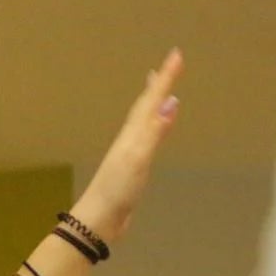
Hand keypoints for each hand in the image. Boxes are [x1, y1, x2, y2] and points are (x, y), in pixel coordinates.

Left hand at [72, 48, 184, 245]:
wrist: (98, 220)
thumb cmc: (118, 189)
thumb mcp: (139, 158)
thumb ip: (155, 131)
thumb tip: (172, 102)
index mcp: (131, 135)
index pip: (151, 101)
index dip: (165, 79)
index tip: (177, 54)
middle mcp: (129, 140)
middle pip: (144, 107)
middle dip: (157, 86)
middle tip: (166, 66)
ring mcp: (128, 154)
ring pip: (142, 122)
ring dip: (151, 104)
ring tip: (157, 92)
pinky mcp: (130, 169)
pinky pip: (143, 139)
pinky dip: (150, 127)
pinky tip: (150, 131)